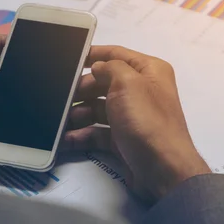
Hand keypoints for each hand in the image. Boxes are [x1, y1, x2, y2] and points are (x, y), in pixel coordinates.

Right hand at [65, 46, 210, 202]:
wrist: (162, 170)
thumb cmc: (147, 121)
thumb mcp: (128, 84)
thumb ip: (110, 67)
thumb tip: (98, 66)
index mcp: (149, 71)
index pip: (117, 54)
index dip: (94, 54)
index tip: (69, 58)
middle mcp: (142, 91)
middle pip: (104, 82)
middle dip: (82, 89)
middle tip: (61, 95)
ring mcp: (132, 116)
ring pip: (98, 108)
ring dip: (78, 113)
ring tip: (61, 119)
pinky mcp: (123, 139)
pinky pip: (98, 132)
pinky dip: (82, 135)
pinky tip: (66, 138)